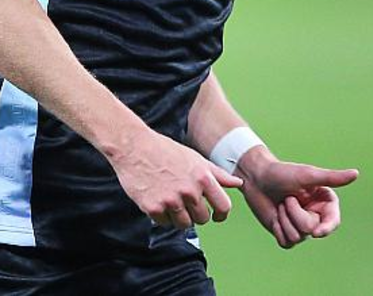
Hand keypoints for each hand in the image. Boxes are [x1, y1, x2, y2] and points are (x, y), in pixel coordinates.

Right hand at [109, 128, 243, 228]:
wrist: (134, 147)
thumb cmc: (166, 151)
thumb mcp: (195, 158)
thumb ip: (217, 174)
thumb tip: (238, 183)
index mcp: (202, 177)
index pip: (223, 206)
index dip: (221, 214)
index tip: (216, 216)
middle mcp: (189, 190)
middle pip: (202, 218)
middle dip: (196, 213)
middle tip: (185, 201)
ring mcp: (171, 200)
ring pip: (184, 224)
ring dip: (179, 216)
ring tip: (170, 199)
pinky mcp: (153, 208)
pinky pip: (164, 223)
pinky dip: (162, 215)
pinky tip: (158, 199)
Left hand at [238, 147, 358, 247]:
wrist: (256, 178)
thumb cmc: (282, 172)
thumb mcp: (308, 175)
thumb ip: (332, 178)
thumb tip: (356, 174)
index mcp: (324, 202)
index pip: (332, 221)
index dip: (326, 229)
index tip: (316, 233)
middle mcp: (315, 215)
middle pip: (311, 230)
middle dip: (295, 215)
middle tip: (287, 198)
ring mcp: (300, 225)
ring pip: (298, 237)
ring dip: (285, 220)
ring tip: (281, 203)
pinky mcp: (286, 233)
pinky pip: (286, 242)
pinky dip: (278, 229)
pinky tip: (275, 216)